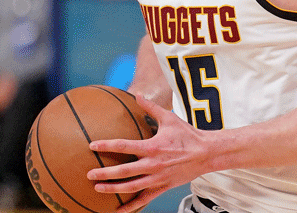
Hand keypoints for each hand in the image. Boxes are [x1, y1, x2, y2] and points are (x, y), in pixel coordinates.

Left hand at [86, 95, 208, 212]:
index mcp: (152, 147)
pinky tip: (118, 210)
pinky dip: (131, 206)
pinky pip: (144, 199)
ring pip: (131, 187)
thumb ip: (151, 107)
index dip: (106, 145)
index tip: (92, 145)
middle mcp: (153, 164)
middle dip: (104, 173)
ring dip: (112, 189)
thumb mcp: (169, 118)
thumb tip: (137, 95)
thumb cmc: (188, 134)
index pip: (124, 146)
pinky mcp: (163, 187)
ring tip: (98, 188)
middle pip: (123, 171)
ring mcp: (157, 178)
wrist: (206, 153)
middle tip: (89, 173)